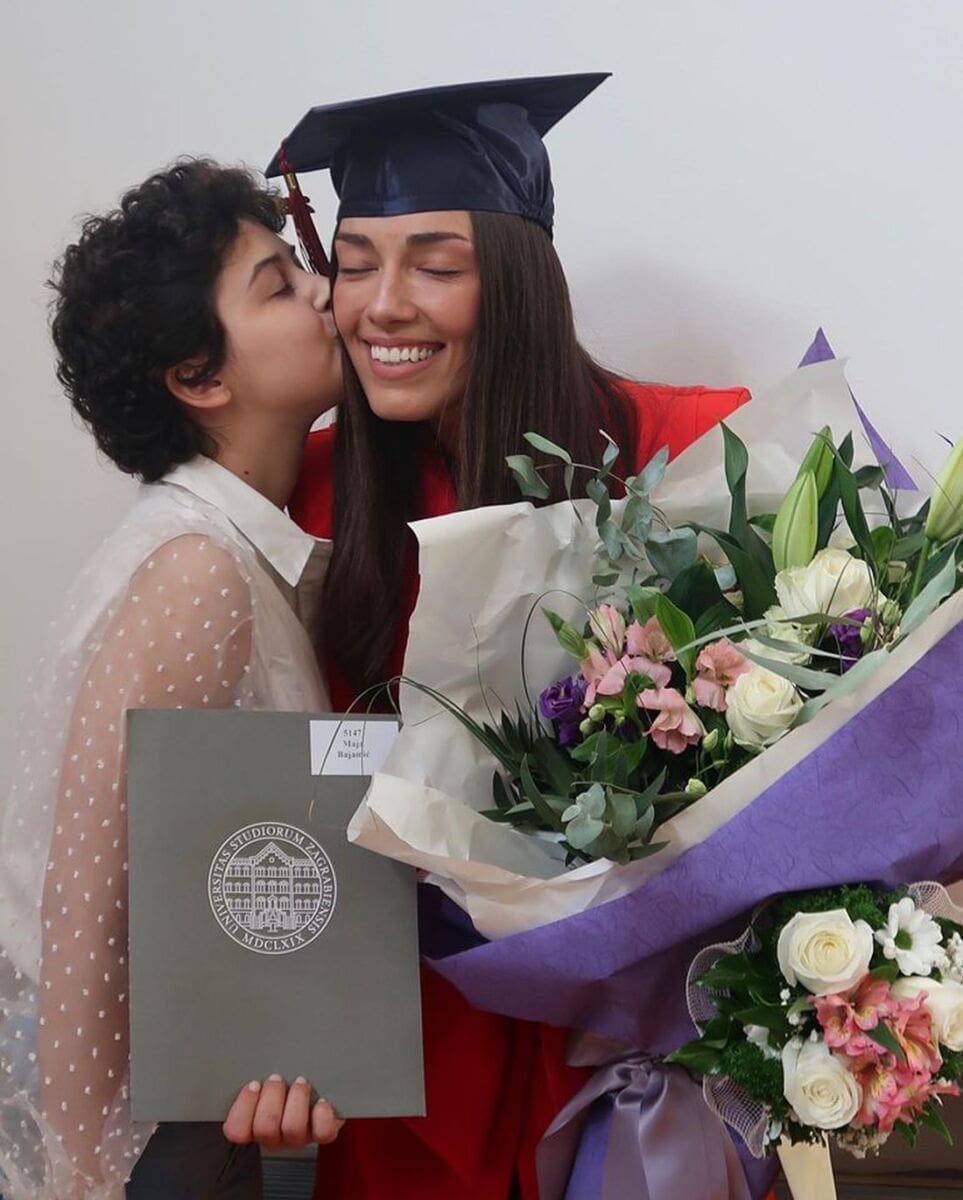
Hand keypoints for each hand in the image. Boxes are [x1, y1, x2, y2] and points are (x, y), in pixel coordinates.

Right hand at [223, 1074, 344, 1149]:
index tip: (253, 1084)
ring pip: (292, 1129)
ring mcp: (298, 1137)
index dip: (244, 1108)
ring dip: (296, 1100)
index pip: (237, 1131)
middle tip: (277, 1077)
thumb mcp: (262, 1071)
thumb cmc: (284, 1075)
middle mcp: (274, 1136)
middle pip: (265, 1129)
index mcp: (252, 1124)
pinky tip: (321, 1100)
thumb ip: (252, 1070)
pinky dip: (322, 1115)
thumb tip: (236, 1045)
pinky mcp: (322, 1134)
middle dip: (272, 1097)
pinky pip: (322, 1133)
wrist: (318, 1084)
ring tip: (300, 1082)